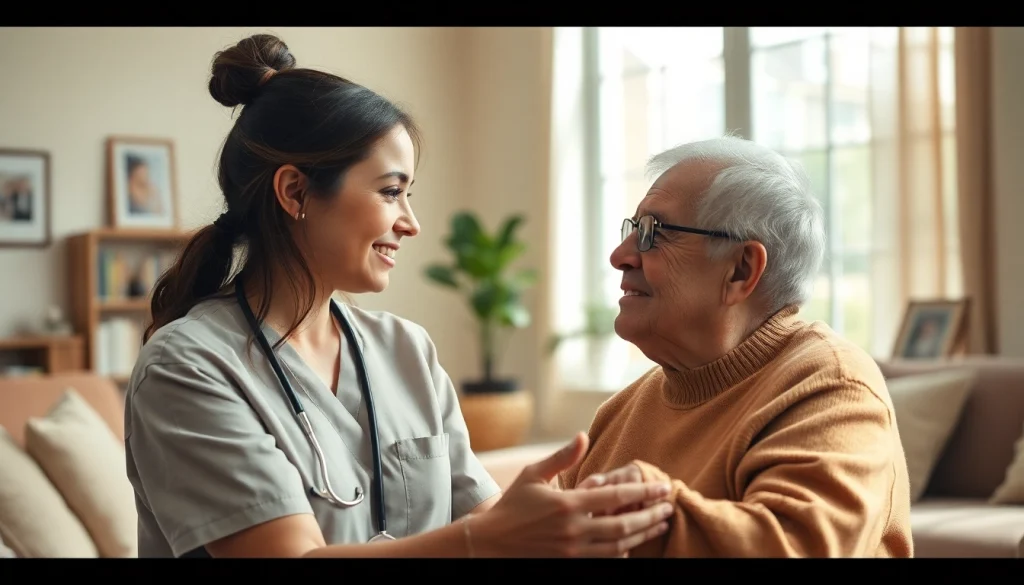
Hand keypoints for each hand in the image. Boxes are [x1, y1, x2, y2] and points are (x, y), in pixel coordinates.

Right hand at [469, 433, 673, 557]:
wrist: (491, 543)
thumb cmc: (512, 505)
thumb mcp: (533, 475)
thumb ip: (562, 457)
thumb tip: (583, 436)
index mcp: (568, 504)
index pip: (615, 496)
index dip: (643, 492)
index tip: (662, 487)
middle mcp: (574, 530)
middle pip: (624, 524)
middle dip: (650, 516)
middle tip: (668, 508)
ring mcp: (573, 551)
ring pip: (619, 545)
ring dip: (643, 535)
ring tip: (659, 525)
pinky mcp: (570, 564)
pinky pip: (605, 560)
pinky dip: (623, 552)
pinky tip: (633, 543)